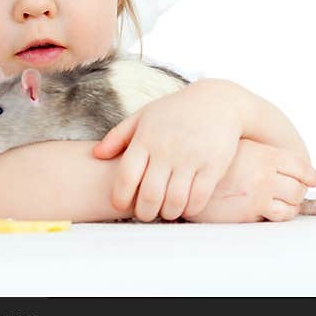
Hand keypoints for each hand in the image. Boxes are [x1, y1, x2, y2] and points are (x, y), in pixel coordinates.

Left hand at [92, 79, 244, 221]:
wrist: (218, 101)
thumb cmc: (176, 111)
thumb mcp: (144, 116)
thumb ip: (118, 136)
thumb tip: (96, 155)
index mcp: (146, 138)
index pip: (126, 176)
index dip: (120, 197)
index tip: (121, 205)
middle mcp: (167, 149)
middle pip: (150, 195)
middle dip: (145, 213)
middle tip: (146, 214)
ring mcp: (191, 157)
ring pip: (175, 201)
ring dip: (168, 213)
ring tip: (166, 211)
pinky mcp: (213, 165)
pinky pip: (199, 198)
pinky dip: (190, 209)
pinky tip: (187, 206)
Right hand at [183, 138, 315, 222]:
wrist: (185, 176)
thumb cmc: (209, 160)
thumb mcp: (237, 147)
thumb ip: (259, 154)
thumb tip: (283, 162)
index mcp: (263, 153)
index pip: (299, 165)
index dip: (309, 175)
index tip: (312, 179)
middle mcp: (264, 172)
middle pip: (299, 188)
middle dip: (298, 192)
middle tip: (292, 194)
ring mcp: (258, 193)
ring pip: (292, 205)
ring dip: (290, 206)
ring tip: (280, 204)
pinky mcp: (249, 212)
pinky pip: (277, 216)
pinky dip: (278, 215)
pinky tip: (266, 212)